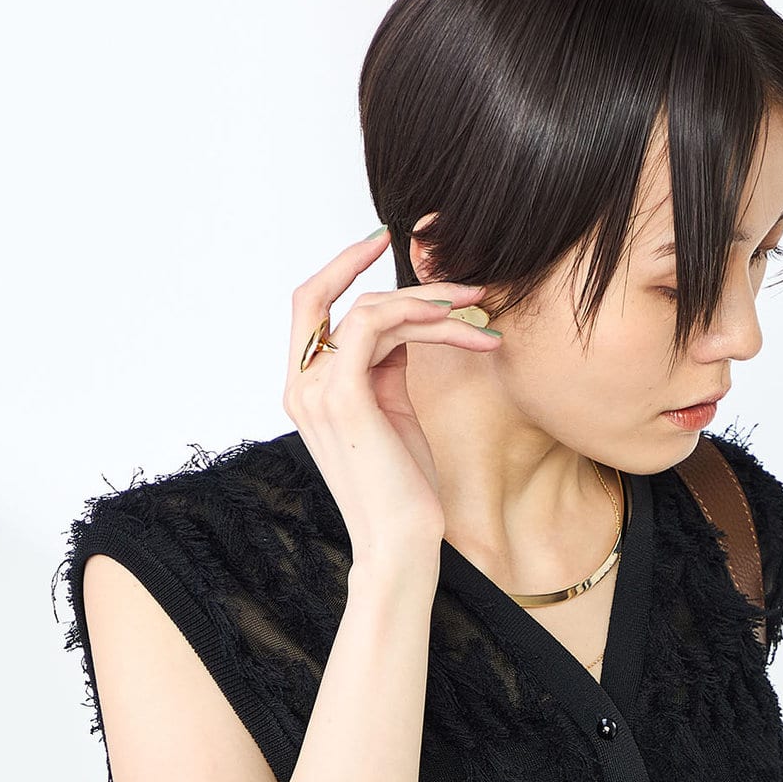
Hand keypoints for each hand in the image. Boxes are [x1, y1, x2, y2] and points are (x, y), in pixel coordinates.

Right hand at [282, 227, 502, 563]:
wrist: (401, 540)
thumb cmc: (403, 486)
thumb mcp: (393, 411)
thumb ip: (386, 365)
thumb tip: (406, 323)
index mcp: (306, 388)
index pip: (308, 306)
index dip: (341, 266)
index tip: (383, 241)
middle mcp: (301, 384)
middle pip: (335, 297)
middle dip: (400, 282)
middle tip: (464, 287)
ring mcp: (315, 389)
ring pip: (371, 310)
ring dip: (433, 308)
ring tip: (481, 322)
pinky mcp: (343, 395)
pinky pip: (375, 324)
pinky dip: (420, 316)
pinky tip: (460, 329)